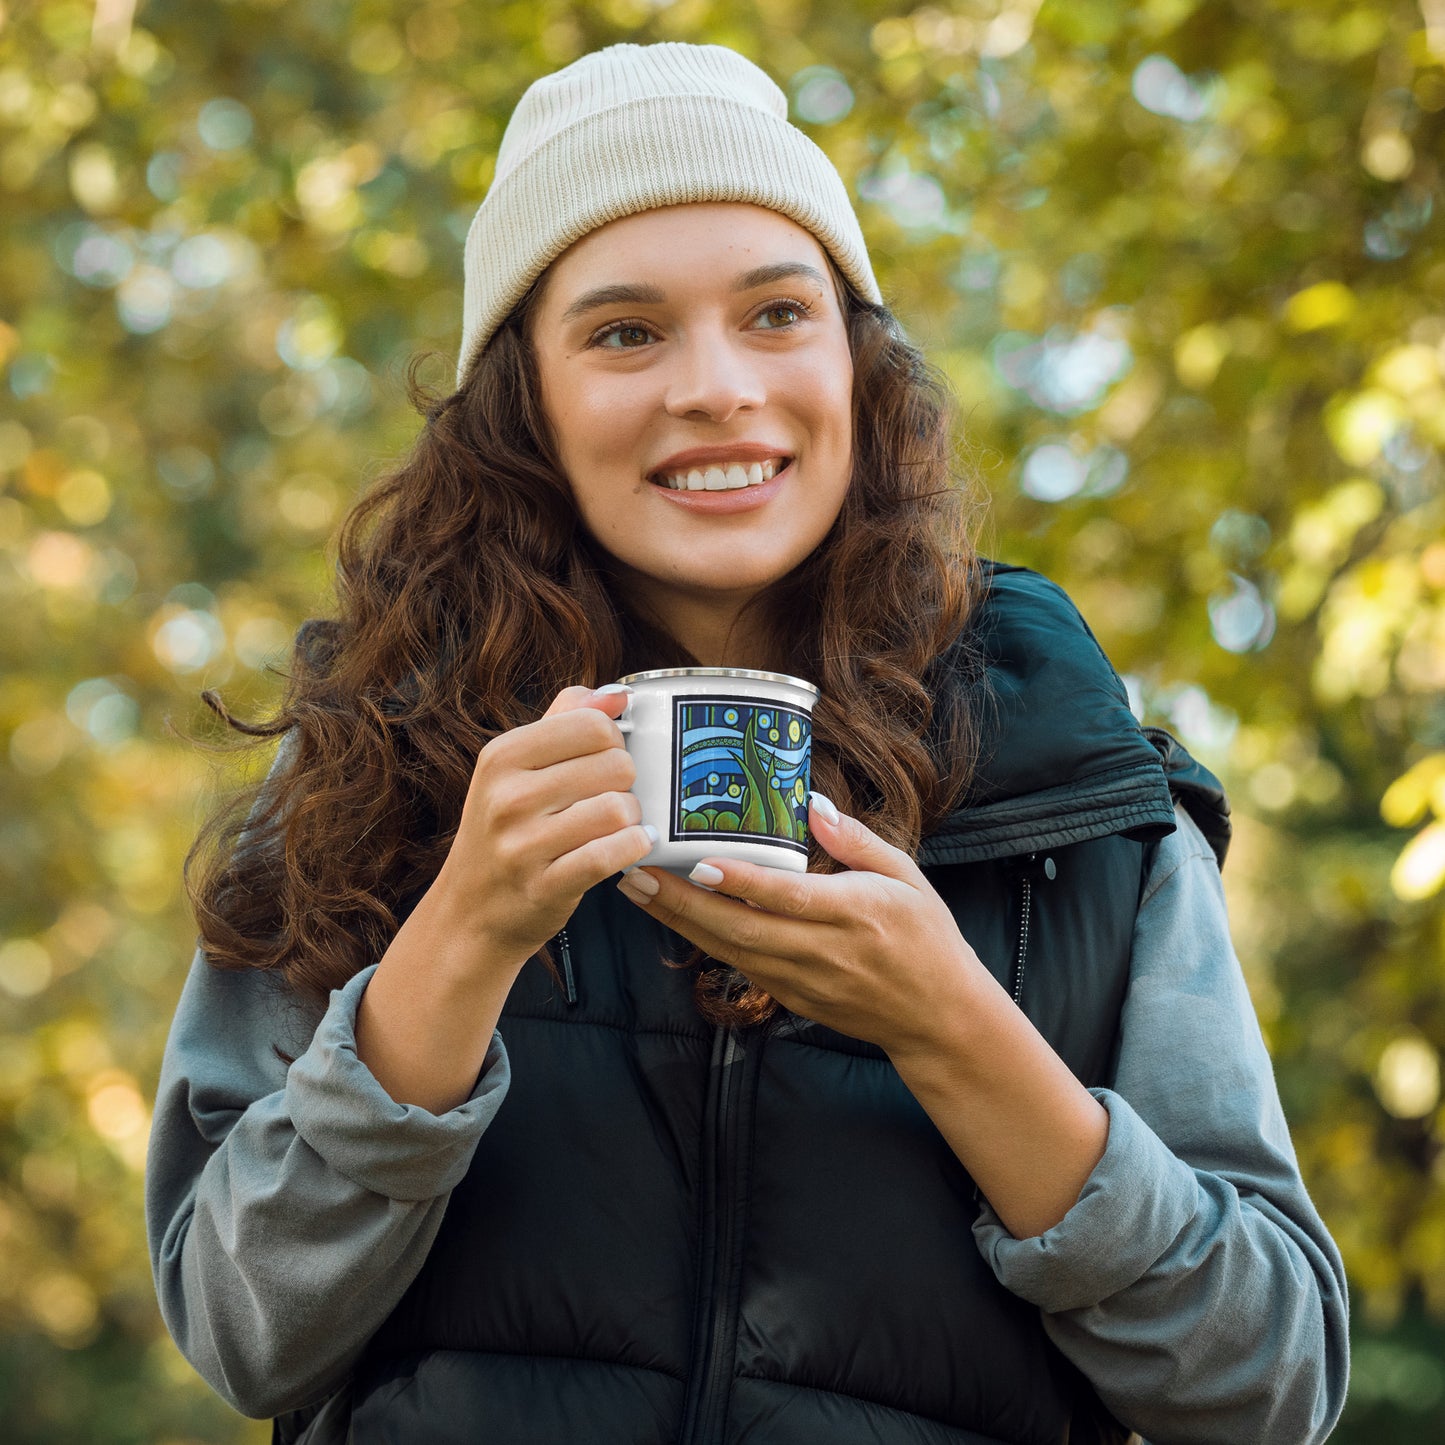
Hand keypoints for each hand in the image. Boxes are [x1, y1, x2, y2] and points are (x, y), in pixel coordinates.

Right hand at [434, 684, 654, 968]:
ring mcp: (523, 845)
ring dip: (631, 818)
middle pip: (614, 764)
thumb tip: (616, 693)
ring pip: (618, 808)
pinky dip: (633, 848)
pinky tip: (631, 846)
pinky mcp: (545, 886)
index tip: (604, 760)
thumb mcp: (515, 769)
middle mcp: (507, 797)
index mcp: (501, 757)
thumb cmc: (504, 832)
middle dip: (626, 782)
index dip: (613, 741)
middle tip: (610, 797)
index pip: (591, 724)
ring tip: (619, 825)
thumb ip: (564, 720)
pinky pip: (612, 854)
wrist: (471, 913)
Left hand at [616, 794, 978, 1055]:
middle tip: (636, 872)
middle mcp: (823, 951)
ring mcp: (803, 981)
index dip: (741, 882)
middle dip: (682, 903)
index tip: (698, 862)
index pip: (788, 898)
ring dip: (680, 921)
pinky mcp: (792, 999)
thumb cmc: (926, 937)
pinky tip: (673, 916)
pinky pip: (739, 966)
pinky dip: (703, 941)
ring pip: (730, 951)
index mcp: (855, 913)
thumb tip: (811, 802)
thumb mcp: (907, 876)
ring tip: (638, 889)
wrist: (939, 1018)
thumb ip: (856, 840)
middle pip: (741, 929)